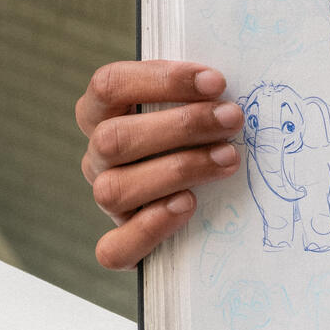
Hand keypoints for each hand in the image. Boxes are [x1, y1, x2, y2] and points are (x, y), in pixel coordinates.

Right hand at [76, 59, 242, 269]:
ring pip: (114, 190)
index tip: (216, 81)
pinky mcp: (118, 244)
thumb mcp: (189, 100)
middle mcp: (98, 155)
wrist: (199, 190)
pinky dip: (150, 228)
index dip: (162, 80)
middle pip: (113, 139)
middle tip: (231, 119)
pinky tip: (187, 205)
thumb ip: (196, 90)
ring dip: (178, 170)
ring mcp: (105, 200)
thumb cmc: (194, 127)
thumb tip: (222, 82)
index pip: (109, 86)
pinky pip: (114, 249)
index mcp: (103, 110)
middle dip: (181, 126)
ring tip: (227, 158)